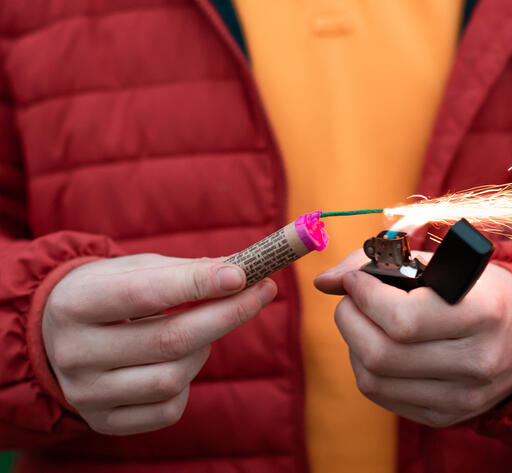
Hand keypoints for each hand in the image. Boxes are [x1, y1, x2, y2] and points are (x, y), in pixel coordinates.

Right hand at [42, 254, 275, 435]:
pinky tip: (178, 361)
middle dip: (227, 315)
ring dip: (203, 350)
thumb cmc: (109, 292)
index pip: (144, 294)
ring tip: (199, 331)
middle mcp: (74, 353)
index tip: (242, 274)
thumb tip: (241, 273)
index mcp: (76, 303)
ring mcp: (86, 394)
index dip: (197, 284)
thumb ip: (186, 269)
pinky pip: (169, 408)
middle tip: (263, 292)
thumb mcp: (134, 268)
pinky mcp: (104, 422)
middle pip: (170, 340)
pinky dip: (188, 383)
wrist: (54, 335)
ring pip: (173, 378)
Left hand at [314, 250, 511, 427]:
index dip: (365, 297)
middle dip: (349, 320)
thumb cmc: (476, 291)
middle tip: (350, 300)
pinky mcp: (446, 416)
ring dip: (353, 344)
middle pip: (381, 354)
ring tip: (363, 322)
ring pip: (374, 380)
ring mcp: (462, 397)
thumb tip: (325, 281)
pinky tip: (377, 346)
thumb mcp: (442, 264)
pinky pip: (382, 396)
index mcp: (482, 314)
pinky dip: (366, 367)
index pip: (403, 319)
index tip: (355, 281)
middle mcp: (476, 361)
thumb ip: (380, 263)